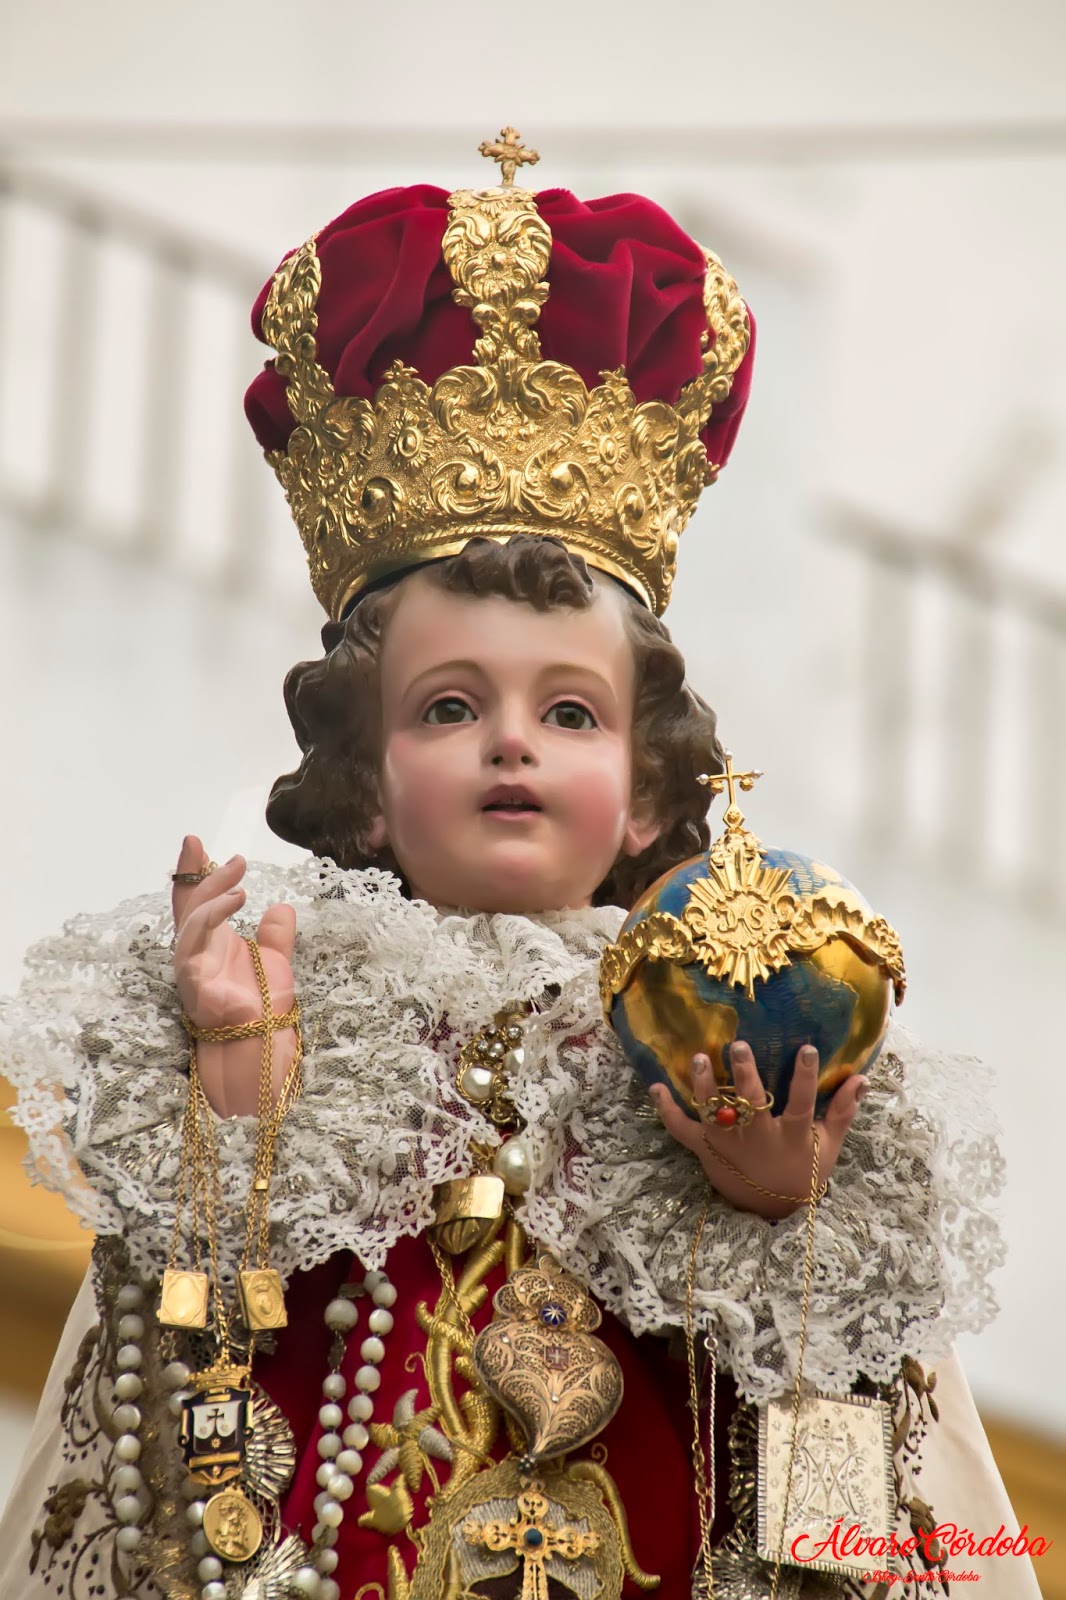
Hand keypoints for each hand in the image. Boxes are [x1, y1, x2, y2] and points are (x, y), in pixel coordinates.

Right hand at [171, 836, 296, 1117]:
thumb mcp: (275, 961)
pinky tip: (237, 899)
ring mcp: (191, 966)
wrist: (262, 1041)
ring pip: (192, 918)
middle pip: (188, 903)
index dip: (193, 871)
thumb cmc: (263, 1006)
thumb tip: (280, 908)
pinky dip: (213, 916)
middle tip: (218, 850)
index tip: (196, 843)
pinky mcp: (193, 980)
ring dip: (213, 892)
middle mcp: (195, 951)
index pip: (196, 900)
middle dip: (197, 871)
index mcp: (211, 942)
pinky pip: (196, 942)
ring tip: (240, 878)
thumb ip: (275, 935)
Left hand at [651, 1042, 867, 1219]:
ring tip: (700, 1059)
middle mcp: (757, 1139)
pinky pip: (682, 1130)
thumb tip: (863, 1079)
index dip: (805, 1078)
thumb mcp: (828, 1145)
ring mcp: (728, 1145)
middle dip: (744, 1075)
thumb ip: (844, 1111)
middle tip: (739, 1046)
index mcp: (789, 1136)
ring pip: (713, 1114)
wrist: (772, 1211)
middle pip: (750, 1106)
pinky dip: (667, 1110)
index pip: (801, 1104)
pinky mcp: (706, 1150)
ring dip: (704, 1087)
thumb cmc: (803, 1171)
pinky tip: (656, 1086)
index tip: (806, 1049)